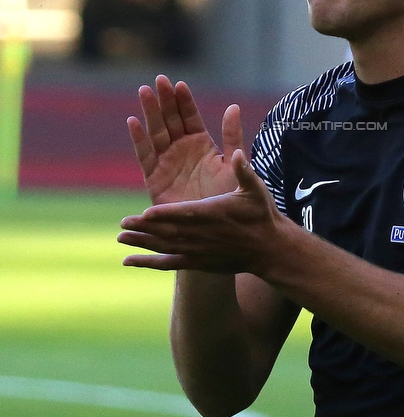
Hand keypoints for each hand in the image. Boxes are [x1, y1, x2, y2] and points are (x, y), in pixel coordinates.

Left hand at [118, 150, 287, 273]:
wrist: (270, 249)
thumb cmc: (262, 215)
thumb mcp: (256, 189)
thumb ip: (244, 170)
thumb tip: (238, 153)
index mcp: (214, 214)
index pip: (186, 215)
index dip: (165, 215)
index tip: (146, 214)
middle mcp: (203, 235)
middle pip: (169, 232)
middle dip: (145, 229)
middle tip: (123, 224)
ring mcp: (198, 251)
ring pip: (165, 248)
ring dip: (142, 243)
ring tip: (120, 239)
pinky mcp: (197, 262)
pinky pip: (168, 264)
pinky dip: (147, 263)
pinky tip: (128, 261)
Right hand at [128, 75, 243, 203]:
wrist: (216, 229)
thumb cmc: (228, 198)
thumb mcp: (233, 164)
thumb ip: (233, 136)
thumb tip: (233, 106)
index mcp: (202, 144)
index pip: (191, 117)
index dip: (184, 101)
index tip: (180, 84)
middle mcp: (182, 150)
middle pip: (171, 120)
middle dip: (165, 100)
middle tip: (159, 79)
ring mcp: (167, 163)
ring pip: (156, 133)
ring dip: (150, 112)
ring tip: (144, 91)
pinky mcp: (154, 179)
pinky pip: (145, 156)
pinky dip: (139, 139)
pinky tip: (133, 121)